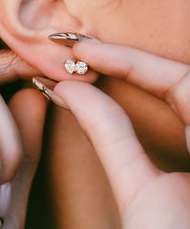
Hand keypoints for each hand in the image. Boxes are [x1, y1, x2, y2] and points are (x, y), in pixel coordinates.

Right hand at [51, 42, 189, 227]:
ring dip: (131, 75)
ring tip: (91, 64)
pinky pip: (170, 114)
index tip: (85, 51)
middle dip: (126, 63)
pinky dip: (139, 99)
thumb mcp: (144, 199)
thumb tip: (71, 93)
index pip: (180, 80)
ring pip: (174, 92)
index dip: (128, 60)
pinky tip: (112, 90)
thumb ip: (109, 137)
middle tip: (82, 54)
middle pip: (176, 81)